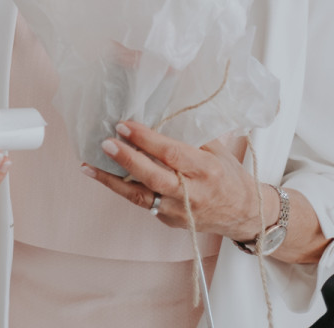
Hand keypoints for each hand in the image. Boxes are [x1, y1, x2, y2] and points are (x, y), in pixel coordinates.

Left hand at [82, 121, 267, 240]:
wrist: (244, 214)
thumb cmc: (228, 175)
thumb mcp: (217, 150)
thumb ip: (190, 135)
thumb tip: (157, 112)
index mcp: (207, 169)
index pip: (172, 153)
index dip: (146, 139)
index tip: (124, 125)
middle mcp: (193, 192)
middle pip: (154, 177)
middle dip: (127, 160)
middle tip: (105, 143)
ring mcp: (179, 210)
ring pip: (142, 197)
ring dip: (112, 181)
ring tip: (89, 166)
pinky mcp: (169, 221)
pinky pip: (143, 203)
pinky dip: (122, 190)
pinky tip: (103, 177)